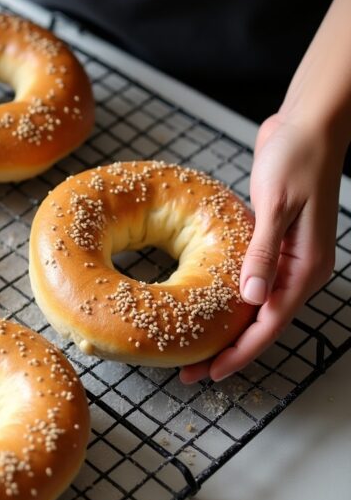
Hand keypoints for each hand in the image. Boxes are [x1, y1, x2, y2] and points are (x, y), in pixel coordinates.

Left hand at [180, 111, 342, 383]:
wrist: (307, 126)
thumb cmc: (296, 158)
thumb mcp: (276, 204)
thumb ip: (263, 252)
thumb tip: (250, 298)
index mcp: (305, 266)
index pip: (269, 324)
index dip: (240, 353)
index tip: (212, 373)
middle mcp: (300, 269)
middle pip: (261, 324)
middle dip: (229, 351)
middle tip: (192, 372)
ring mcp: (288, 258)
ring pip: (257, 308)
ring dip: (229, 331)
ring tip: (196, 351)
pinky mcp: (274, 244)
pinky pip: (254, 283)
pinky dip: (233, 303)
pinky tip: (210, 311)